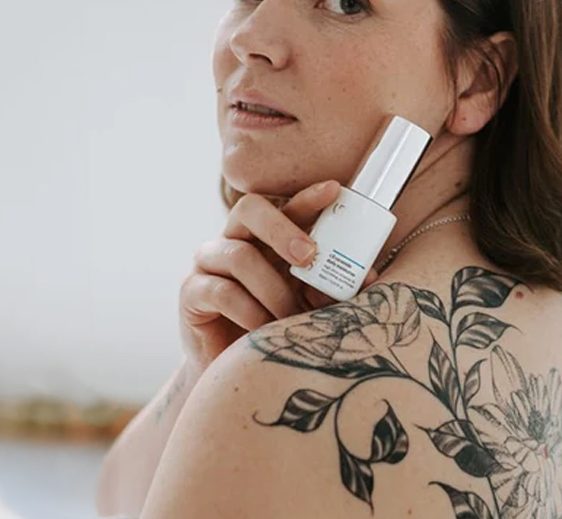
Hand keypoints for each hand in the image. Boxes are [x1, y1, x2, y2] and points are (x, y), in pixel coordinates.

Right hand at [177, 180, 379, 374]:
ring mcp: (208, 263)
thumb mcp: (309, 303)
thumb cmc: (275, 328)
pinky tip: (263, 330)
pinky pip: (222, 291)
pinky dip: (250, 312)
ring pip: (239, 256)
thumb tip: (370, 277)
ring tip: (290, 316)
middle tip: (310, 256)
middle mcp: (234, 240)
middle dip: (283, 229)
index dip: (307, 197)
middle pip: (250, 210)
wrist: (230, 370)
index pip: (284, 205)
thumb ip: (333, 287)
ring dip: (273, 288)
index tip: (334, 190)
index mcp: (265, 237)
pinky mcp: (191, 293)